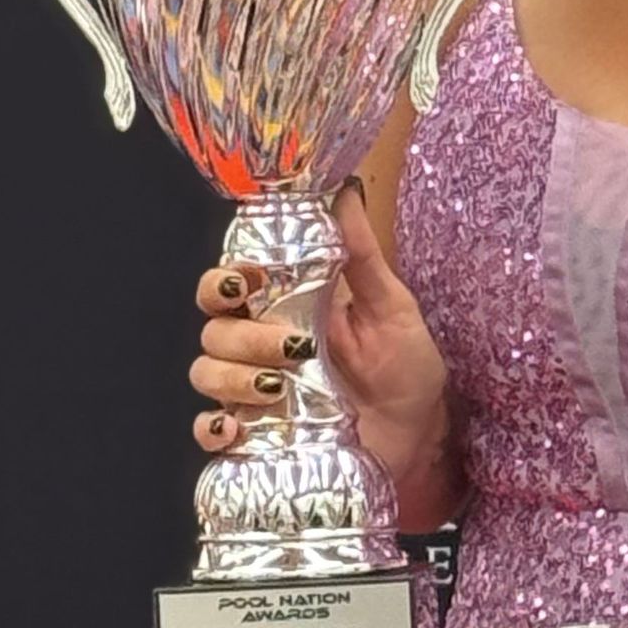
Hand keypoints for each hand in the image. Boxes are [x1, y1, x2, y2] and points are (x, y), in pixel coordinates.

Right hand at [189, 179, 449, 488]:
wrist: (421, 434)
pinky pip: (210, 431)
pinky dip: (213, 428)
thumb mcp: (390, 305)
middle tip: (290, 345)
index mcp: (288, 306)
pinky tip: (237, 427)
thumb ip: (360, 253)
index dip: (226, 278)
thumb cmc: (406, 365)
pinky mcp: (257, 436)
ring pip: (206, 373)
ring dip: (233, 377)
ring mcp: (255, 392)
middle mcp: (262, 346)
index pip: (231, 282)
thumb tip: (344, 190)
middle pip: (213, 327)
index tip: (250, 280)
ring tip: (280, 386)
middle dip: (241, 333)